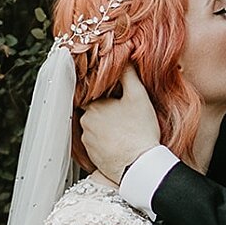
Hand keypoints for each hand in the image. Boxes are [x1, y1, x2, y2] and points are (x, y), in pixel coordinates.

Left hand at [79, 66, 161, 182]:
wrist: (139, 166)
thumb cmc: (140, 131)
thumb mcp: (139, 96)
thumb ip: (128, 74)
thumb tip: (124, 58)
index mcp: (92, 106)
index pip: (96, 94)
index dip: (109, 96)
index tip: (121, 101)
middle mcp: (85, 123)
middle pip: (94, 111)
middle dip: (107, 112)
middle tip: (125, 116)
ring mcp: (86, 141)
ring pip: (95, 128)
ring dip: (105, 128)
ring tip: (124, 131)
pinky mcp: (91, 157)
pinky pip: (96, 144)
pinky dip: (105, 143)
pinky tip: (120, 144)